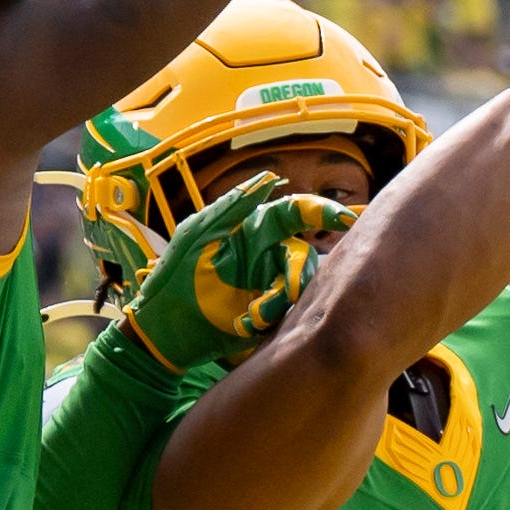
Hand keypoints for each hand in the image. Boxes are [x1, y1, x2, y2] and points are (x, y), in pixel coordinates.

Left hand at [124, 174, 315, 369]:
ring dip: (280, 301)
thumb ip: (235, 206)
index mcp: (253, 230)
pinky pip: (288, 314)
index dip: (323, 212)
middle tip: (288, 292)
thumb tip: (271, 178)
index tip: (347, 220)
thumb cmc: (174, 277)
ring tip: (253, 315)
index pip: (295, 213)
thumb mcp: (199, 235)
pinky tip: (245, 324)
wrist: (162, 331)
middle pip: (304, 256)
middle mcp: (267, 256)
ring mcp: (269, 287)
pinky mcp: (268, 316)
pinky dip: (270, 319)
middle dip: (299, 273)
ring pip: (300, 287)